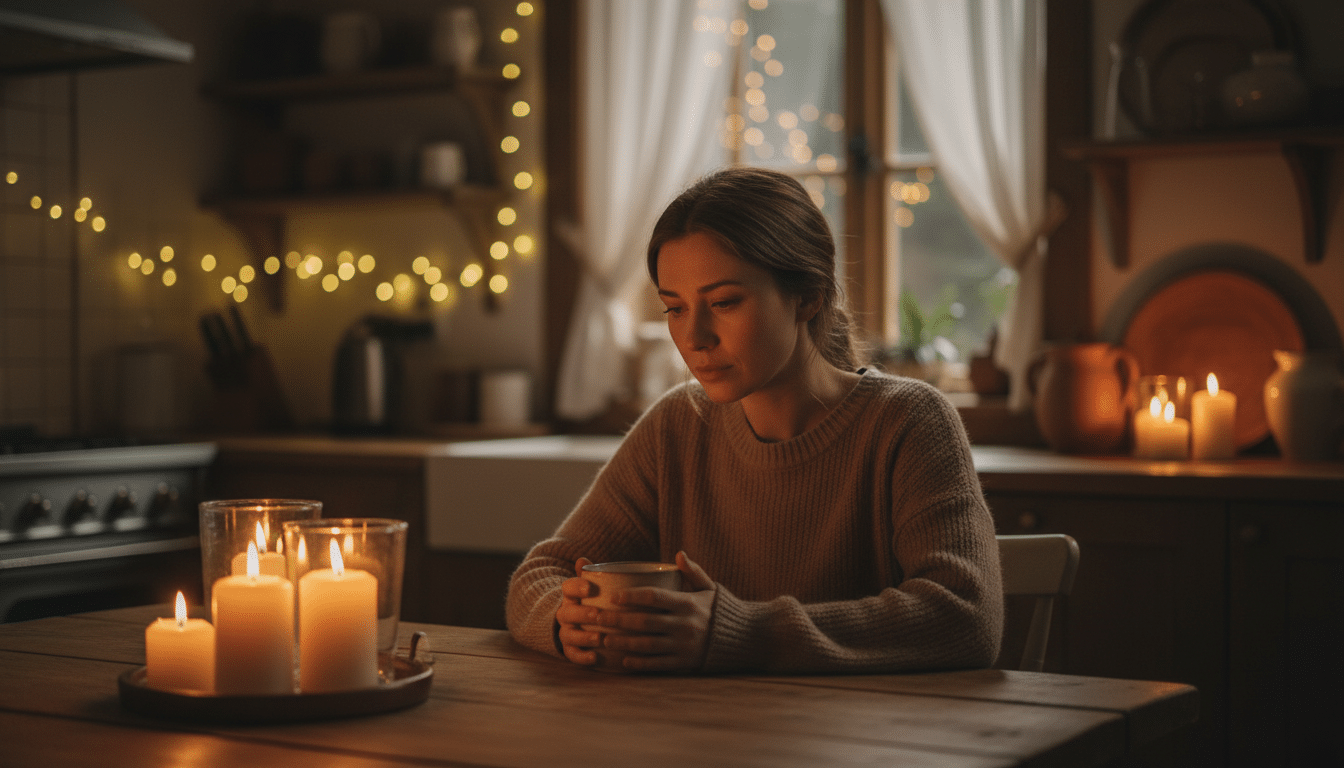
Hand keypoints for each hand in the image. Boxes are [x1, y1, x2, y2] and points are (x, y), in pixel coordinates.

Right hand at [554, 557, 601, 665]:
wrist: (576, 622)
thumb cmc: (591, 601)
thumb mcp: (591, 587)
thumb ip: (589, 575)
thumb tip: (582, 560)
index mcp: (570, 596)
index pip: (567, 588)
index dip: (577, 587)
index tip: (590, 587)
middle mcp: (565, 614)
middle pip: (566, 613)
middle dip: (582, 614)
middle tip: (598, 615)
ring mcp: (566, 632)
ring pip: (568, 635)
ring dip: (583, 637)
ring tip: (599, 638)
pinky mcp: (570, 649)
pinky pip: (572, 655)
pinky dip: (582, 657)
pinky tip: (595, 658)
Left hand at [596, 551, 715, 672]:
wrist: (745, 638)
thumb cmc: (720, 610)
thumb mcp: (710, 588)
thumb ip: (693, 572)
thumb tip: (679, 553)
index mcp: (687, 603)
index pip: (654, 597)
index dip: (631, 596)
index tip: (614, 596)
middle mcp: (684, 624)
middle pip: (644, 621)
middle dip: (618, 620)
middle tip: (599, 618)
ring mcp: (683, 645)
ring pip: (646, 644)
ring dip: (623, 642)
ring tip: (605, 639)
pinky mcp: (684, 662)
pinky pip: (657, 664)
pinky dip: (639, 663)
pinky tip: (624, 661)